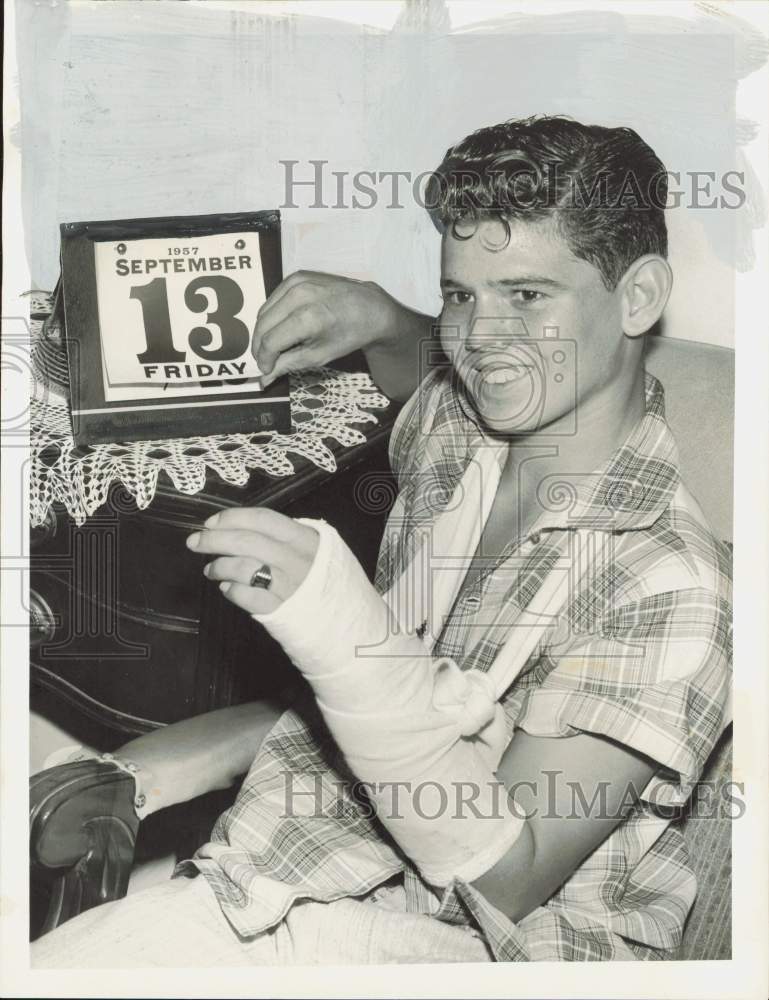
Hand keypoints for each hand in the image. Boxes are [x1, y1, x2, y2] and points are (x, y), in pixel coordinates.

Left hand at [186, 508, 319, 613]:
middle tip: (194, 542)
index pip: (264, 519)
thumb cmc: (328, 579)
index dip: (233, 518)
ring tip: (211, 570)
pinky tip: (226, 588)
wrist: (348, 620)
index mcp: (306, 539)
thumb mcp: (318, 548)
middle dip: (214, 540)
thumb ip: (289, 536)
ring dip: (220, 567)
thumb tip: (245, 528)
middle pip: (247, 542)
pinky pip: (247, 597)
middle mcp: (297, 561)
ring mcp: (289, 588)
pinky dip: (231, 591)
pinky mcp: (281, 611)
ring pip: (243, 569)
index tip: (211, 523)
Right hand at [253, 271, 403, 385]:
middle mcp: (299, 296)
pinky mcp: (297, 275)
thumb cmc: (349, 335)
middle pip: (263, 325)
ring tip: (273, 346)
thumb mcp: (319, 356)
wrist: (371, 308)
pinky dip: (272, 315)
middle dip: (260, 346)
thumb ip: (288, 365)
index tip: (266, 369)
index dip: (264, 359)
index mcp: (307, 318)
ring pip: (264, 311)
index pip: (270, 342)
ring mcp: (297, 282)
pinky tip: (281, 326)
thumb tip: (264, 378)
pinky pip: (273, 299)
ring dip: (264, 331)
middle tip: (265, 360)